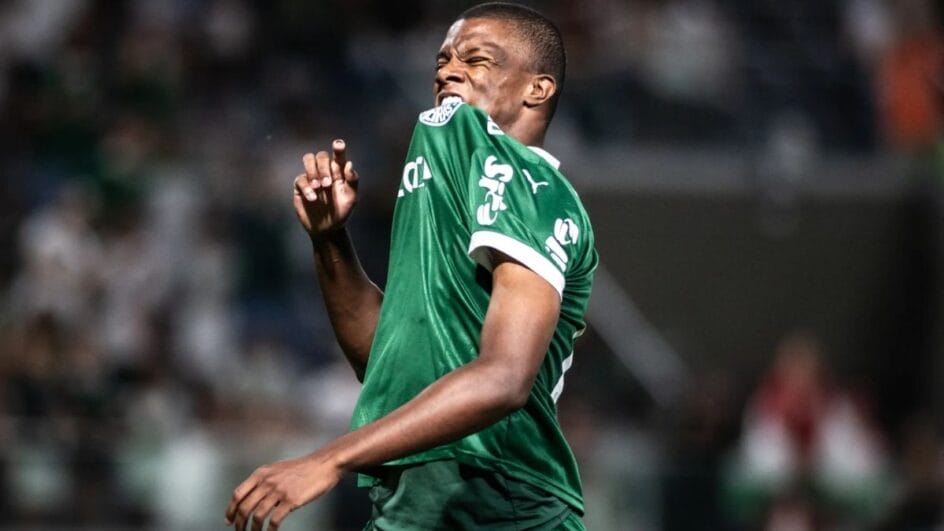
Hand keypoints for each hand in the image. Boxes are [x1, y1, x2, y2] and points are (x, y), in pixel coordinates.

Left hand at [225, 452, 342, 530]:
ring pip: (257, 515)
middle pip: (245, 507)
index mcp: (261, 473)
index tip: (229, 520)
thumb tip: (251, 498)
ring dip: (253, 529)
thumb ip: (263, 481)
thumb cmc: (302, 468)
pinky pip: (274, 520)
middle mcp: (267, 481)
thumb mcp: (277, 469)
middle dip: (239, 523)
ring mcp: (279, 491)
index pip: (238, 494)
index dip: (231, 510)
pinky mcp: (291, 500)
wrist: (323, 464)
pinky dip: (269, 530)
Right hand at [294, 139, 358, 237]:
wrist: (328, 228)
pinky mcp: (301, 187)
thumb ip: (352, 181)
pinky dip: (307, 188)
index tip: (338, 145)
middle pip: (321, 156)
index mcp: (339, 172)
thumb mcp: (352, 198)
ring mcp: (312, 178)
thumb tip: (349, 164)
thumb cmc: (342, 211)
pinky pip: (300, 179)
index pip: (338, 156)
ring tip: (319, 187)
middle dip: (324, 167)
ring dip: (313, 171)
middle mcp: (325, 172)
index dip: (338, 148)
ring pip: (308, 160)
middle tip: (328, 184)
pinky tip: (313, 198)